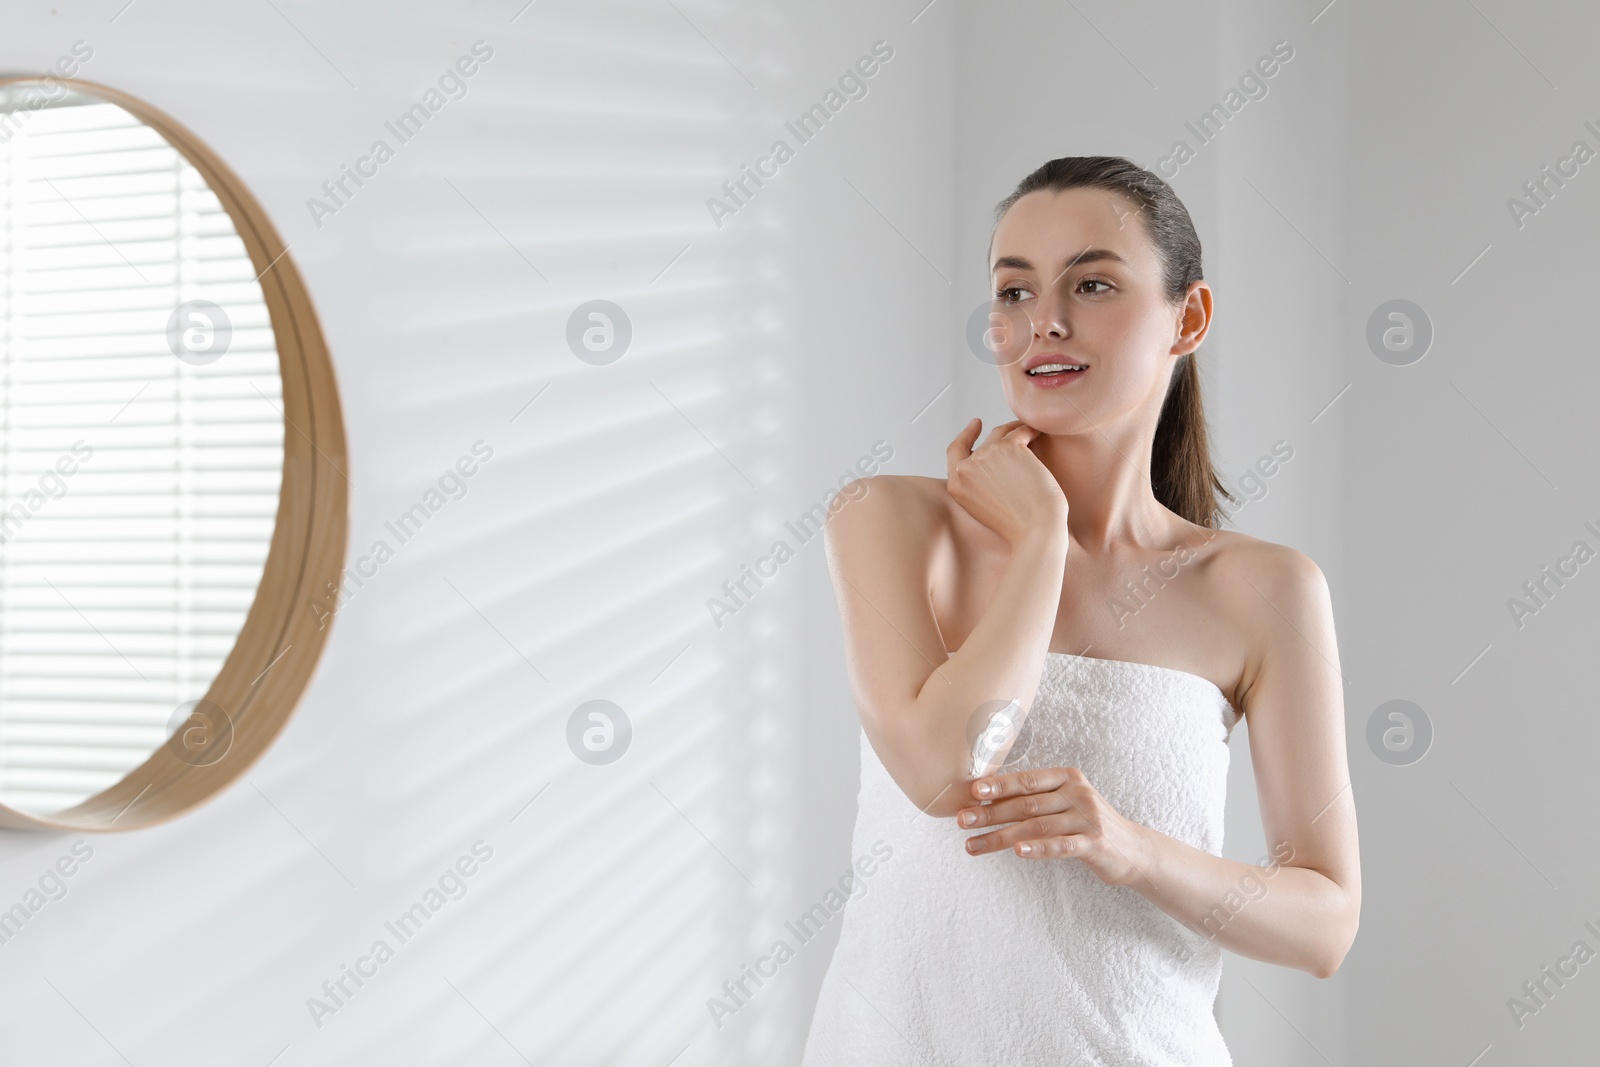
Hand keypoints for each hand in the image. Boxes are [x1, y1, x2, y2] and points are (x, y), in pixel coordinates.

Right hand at [945, 418, 1068, 547]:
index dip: (965, 436)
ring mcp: (986, 455)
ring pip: (1002, 432)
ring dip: (1016, 428)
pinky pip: (1021, 431)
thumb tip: (990, 460)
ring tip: (1029, 430)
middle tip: (1012, 426)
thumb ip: (978, 484)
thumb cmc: (1017, 526)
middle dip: (1000, 434)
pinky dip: (1031, 430)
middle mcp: (966, 468)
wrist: (1036, 529)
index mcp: (956, 485)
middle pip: (984, 442)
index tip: (975, 424)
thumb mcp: (983, 507)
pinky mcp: (1009, 447)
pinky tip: (1038, 433)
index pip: (955, 451)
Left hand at [955, 767, 1151, 887]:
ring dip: (1001, 837)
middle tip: (962, 820)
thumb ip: (1035, 799)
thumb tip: (985, 801)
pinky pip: (1061, 846)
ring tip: (973, 845)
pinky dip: (1038, 849)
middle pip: (1026, 804)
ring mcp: (1087, 818)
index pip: (1027, 780)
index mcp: (1067, 778)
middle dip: (990, 812)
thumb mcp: (1065, 802)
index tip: (972, 791)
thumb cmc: (1087, 823)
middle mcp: (1077, 794)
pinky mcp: (1094, 844)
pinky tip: (1017, 852)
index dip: (999, 785)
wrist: (1133, 849)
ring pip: (1036, 827)